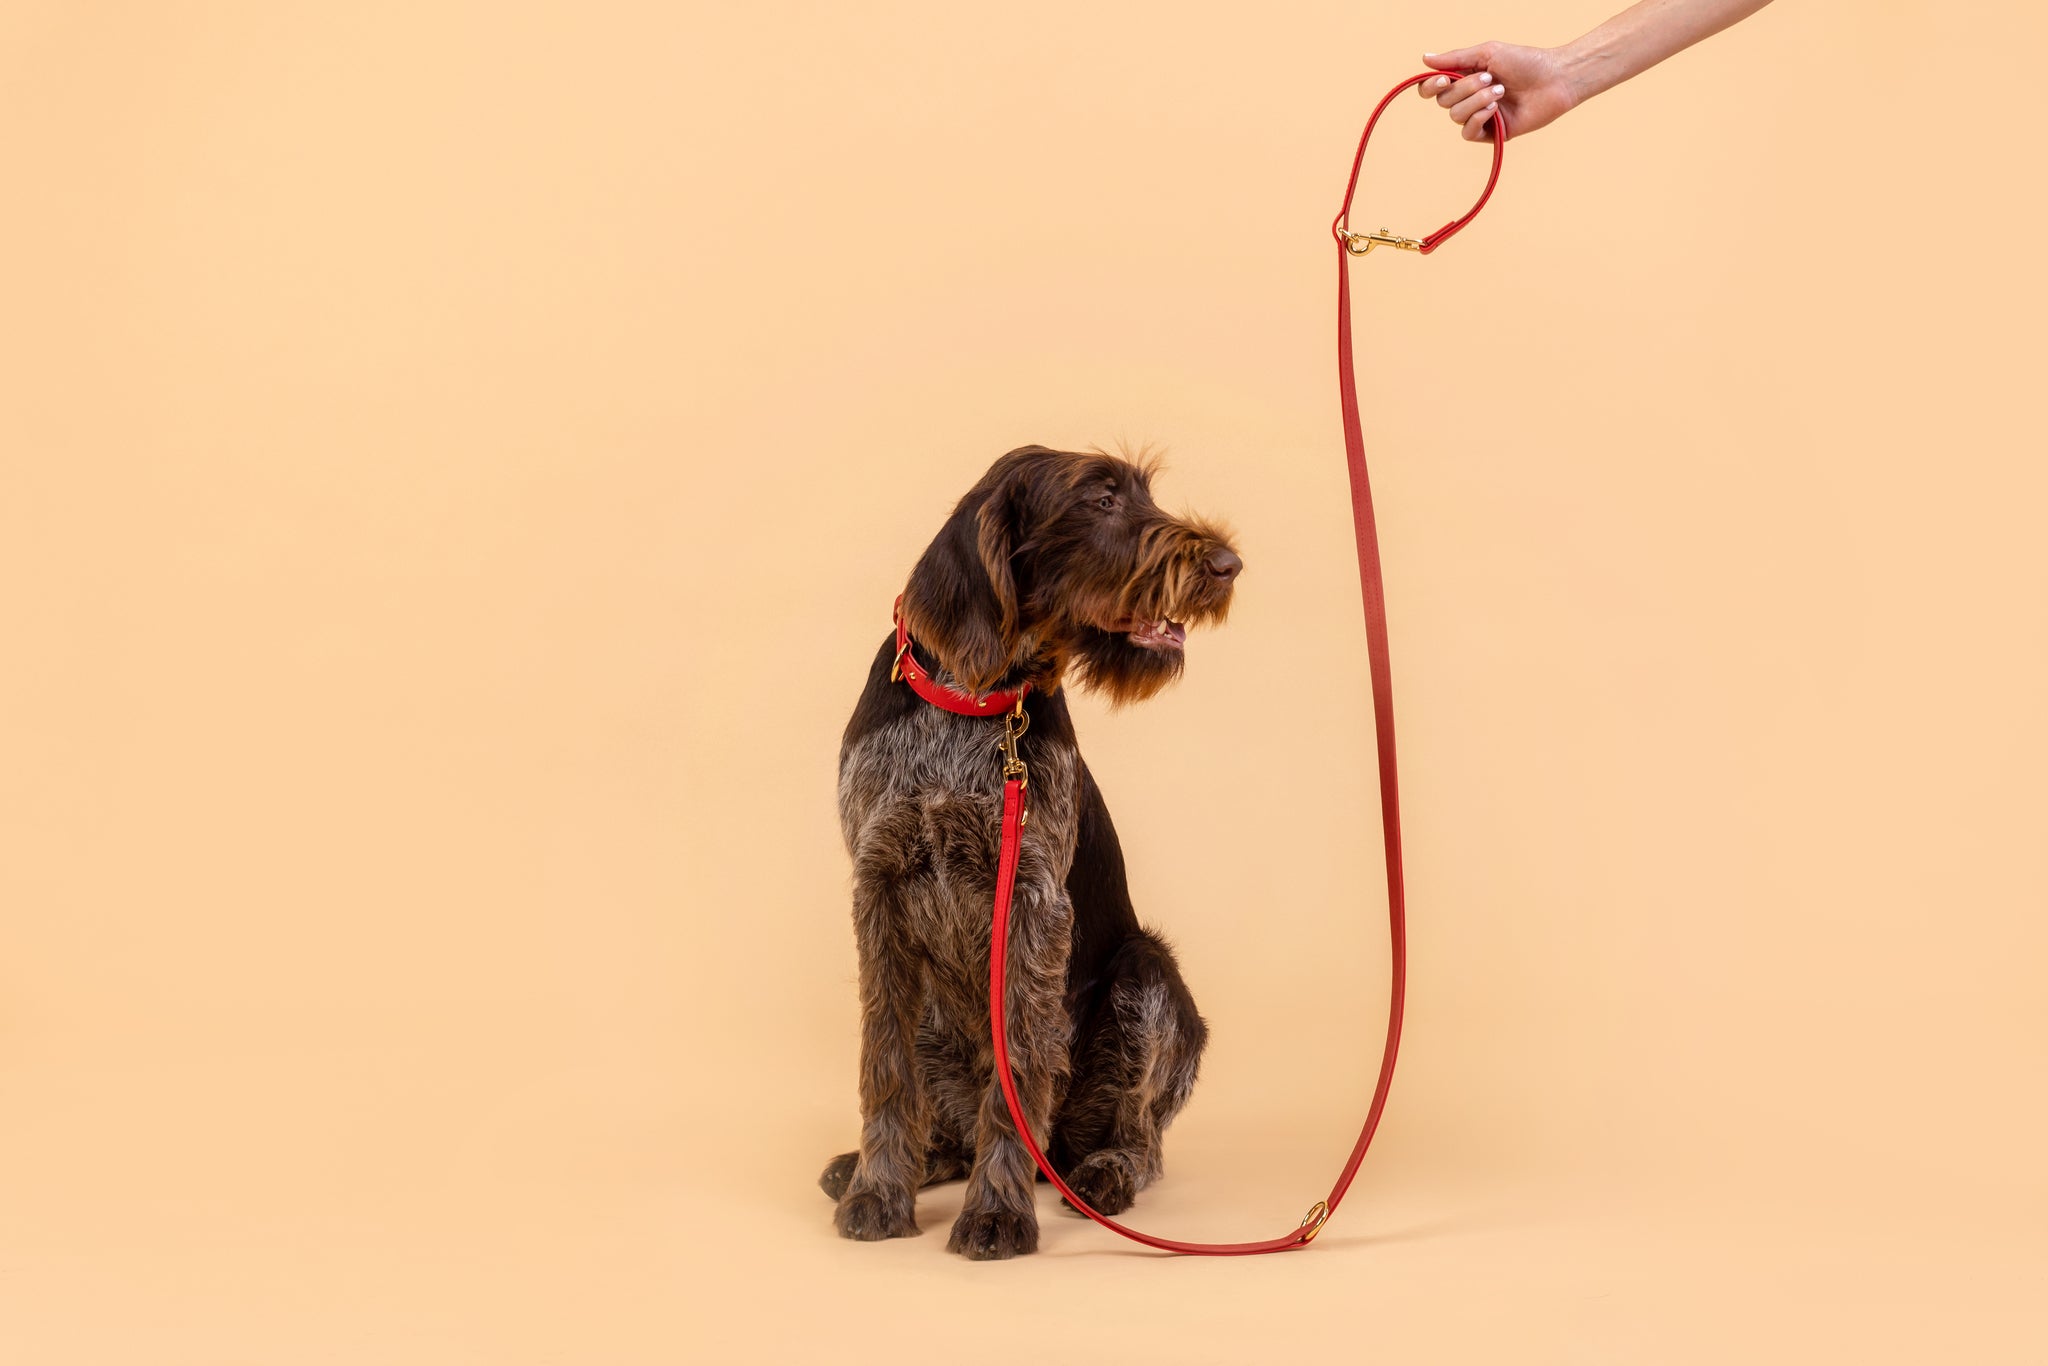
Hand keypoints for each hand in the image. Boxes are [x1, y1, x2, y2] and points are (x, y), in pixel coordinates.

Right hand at [1416, 42, 1582, 141]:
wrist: (1554, 80)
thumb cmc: (1525, 62)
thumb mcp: (1487, 53)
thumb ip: (1455, 58)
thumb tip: (1425, 58)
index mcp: (1465, 77)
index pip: (1433, 88)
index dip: (1431, 86)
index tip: (1442, 80)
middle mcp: (1469, 98)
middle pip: (1444, 101)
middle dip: (1464, 89)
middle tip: (1490, 78)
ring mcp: (1479, 116)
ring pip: (1455, 116)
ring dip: (1476, 101)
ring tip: (1500, 91)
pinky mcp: (1491, 133)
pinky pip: (1468, 132)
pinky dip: (1478, 119)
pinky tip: (1495, 110)